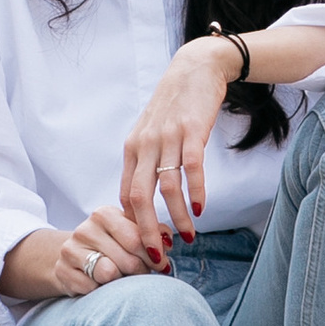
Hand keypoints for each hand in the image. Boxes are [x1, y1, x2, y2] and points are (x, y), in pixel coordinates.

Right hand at [0, 205, 159, 304]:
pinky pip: (92, 288)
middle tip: (143, 275)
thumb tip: (168, 241)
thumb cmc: (110, 245)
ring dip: (121, 281)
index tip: (162, 264)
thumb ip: (153, 232)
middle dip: (141, 271)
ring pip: (109, 274)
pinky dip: (101, 291)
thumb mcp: (130, 232)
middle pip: (127, 259)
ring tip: (122, 278)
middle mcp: (85, 229)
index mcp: (104, 214)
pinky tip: (101, 285)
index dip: (154, 255)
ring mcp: (70, 250)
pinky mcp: (62, 271)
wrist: (72, 258)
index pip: (137, 237)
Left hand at [118, 38, 239, 242]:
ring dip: (176, 217)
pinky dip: (196, 192)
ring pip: (167, 187)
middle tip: (156, 256)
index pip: (125, 196)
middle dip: (147, 231)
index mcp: (132, 149)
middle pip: (139, 198)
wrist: (195, 69)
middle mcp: (145, 144)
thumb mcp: (150, 134)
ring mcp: (168, 137)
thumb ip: (144, 164)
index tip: (144, 245)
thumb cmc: (174, 107)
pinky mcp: (191, 131)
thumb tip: (140, 204)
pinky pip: (191, 168)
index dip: (133, 225)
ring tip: (188, 236)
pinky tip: (199, 209)